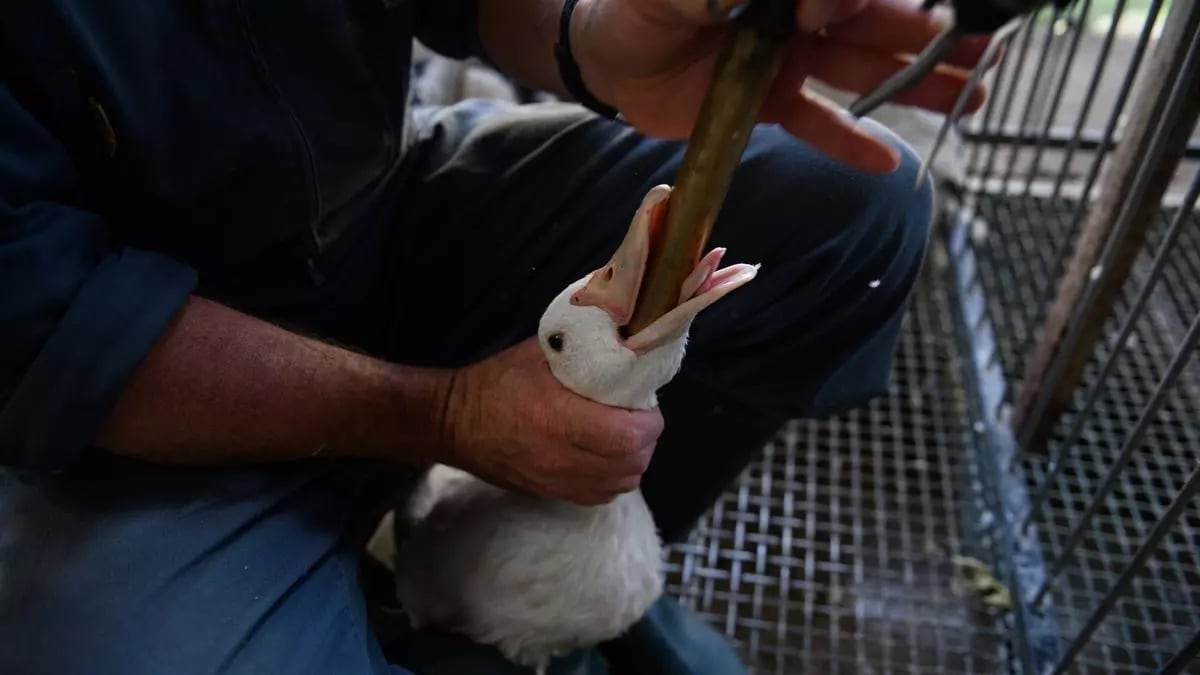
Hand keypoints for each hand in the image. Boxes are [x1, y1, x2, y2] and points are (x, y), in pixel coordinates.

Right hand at [440, 338, 663, 504]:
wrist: (453, 422)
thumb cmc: (496, 382)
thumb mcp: (538, 353)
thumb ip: (582, 347)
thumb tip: (621, 333)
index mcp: (558, 418)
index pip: (627, 436)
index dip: (650, 422)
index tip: (648, 406)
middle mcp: (560, 457)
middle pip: (631, 463)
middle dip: (646, 440)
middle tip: (639, 418)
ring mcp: (555, 481)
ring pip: (620, 484)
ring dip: (632, 461)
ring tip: (625, 438)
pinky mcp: (550, 494)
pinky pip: (600, 496)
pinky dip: (613, 479)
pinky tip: (606, 458)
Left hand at [572, 0, 992, 171]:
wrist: (607, 59)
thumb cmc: (636, 8)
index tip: (823, 15)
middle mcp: (797, 14)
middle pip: (874, 22)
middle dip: (928, 35)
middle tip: (987, 45)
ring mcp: (789, 60)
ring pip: (862, 70)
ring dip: (915, 84)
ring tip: (973, 96)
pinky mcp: (772, 104)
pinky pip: (818, 124)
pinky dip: (850, 143)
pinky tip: (888, 163)